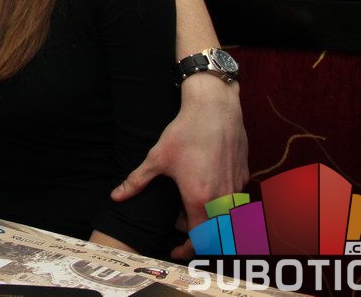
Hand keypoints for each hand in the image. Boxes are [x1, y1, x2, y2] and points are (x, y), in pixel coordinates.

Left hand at [111, 74, 248, 259]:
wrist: (215, 109)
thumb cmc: (185, 132)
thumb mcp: (156, 158)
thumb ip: (136, 181)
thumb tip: (116, 196)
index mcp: (200, 199)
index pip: (199, 241)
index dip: (187, 251)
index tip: (176, 251)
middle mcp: (223, 199)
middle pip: (217, 236)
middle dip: (198, 238)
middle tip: (180, 228)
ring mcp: (236, 189)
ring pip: (228, 221)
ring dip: (211, 223)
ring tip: (191, 208)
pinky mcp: (244, 177)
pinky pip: (236, 204)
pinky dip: (222, 207)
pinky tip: (206, 191)